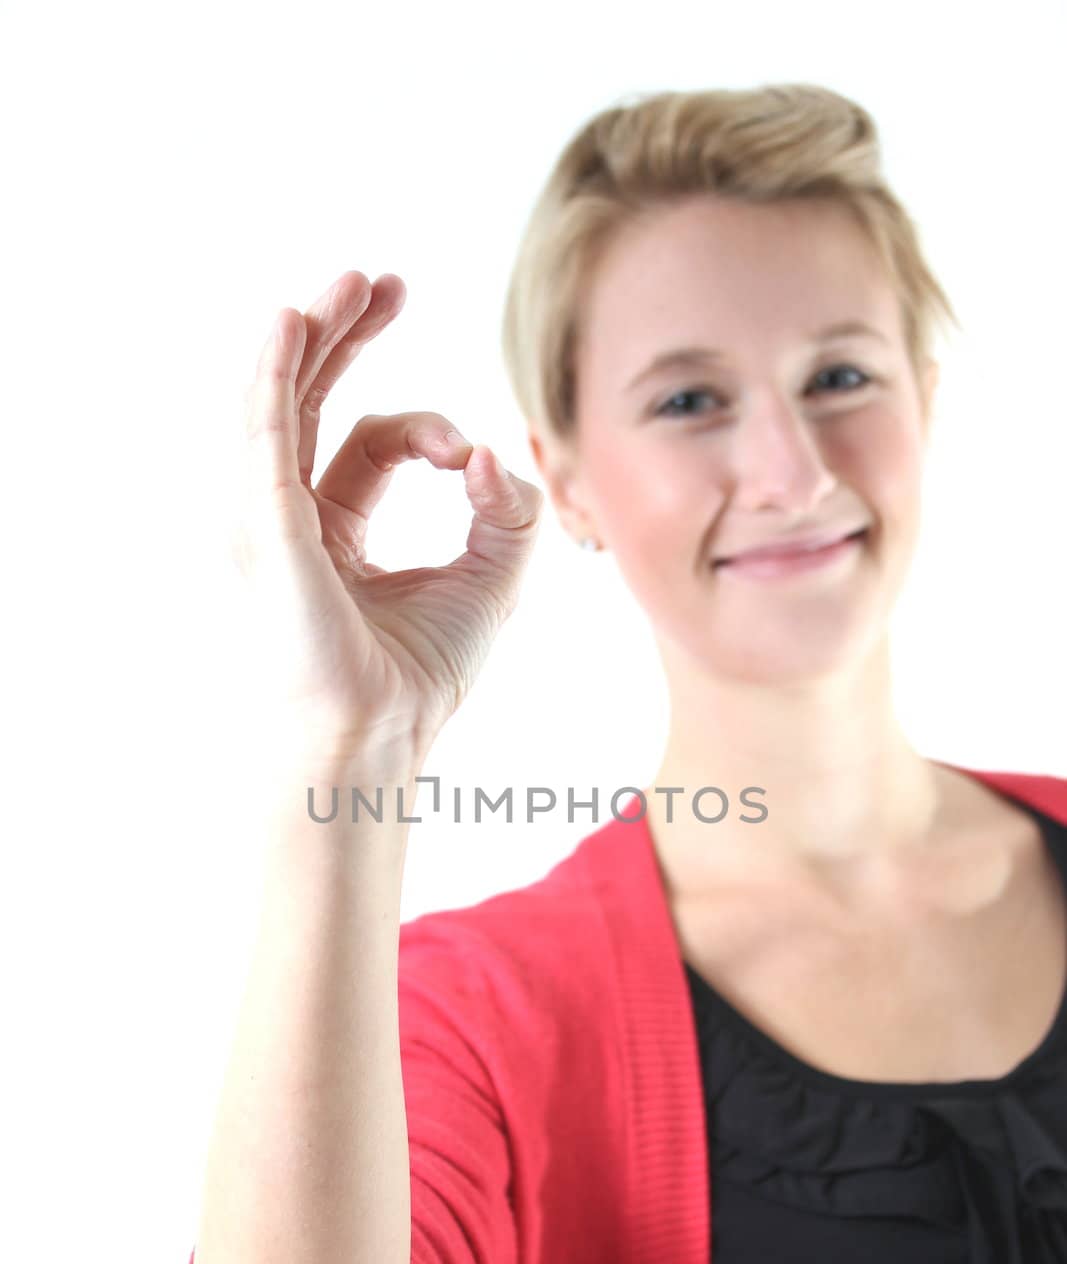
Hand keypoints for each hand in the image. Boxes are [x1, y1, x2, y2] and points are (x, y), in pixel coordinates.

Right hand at [234, 270, 543, 769]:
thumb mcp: (493, 578)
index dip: (426, 428)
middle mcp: (290, 515)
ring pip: (280, 402)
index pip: (367, 440)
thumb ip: (509, 511)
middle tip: (384, 282)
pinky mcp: (266, 528)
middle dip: (345, 334)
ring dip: (311, 336)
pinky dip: (274, 375)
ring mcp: (269, 519)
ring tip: (352, 282)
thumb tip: (495, 452)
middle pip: (309, 399)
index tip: (470, 458)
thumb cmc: (421, 674)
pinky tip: (292, 323)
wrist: (378, 735)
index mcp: (333, 526)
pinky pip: (263, 435)